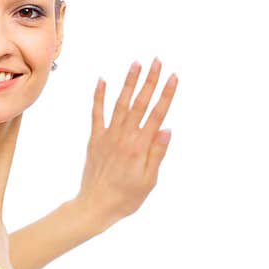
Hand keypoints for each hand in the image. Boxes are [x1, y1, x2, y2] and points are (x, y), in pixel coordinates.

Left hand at [76, 58, 177, 228]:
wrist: (95, 206)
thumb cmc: (126, 198)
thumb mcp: (149, 181)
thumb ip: (157, 154)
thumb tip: (166, 129)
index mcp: (140, 147)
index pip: (157, 115)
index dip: (166, 94)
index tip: (174, 77)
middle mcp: (124, 137)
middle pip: (140, 103)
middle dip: (150, 81)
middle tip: (157, 61)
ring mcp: (108, 136)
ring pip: (120, 103)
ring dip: (128, 82)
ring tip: (136, 64)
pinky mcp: (95, 139)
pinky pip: (97, 113)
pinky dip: (99, 96)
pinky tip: (102, 80)